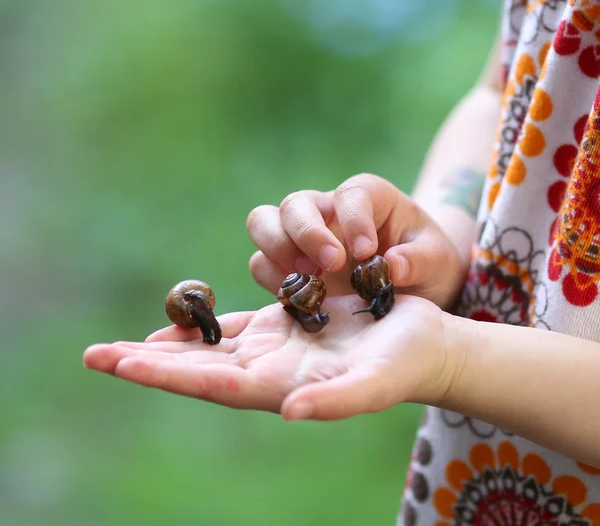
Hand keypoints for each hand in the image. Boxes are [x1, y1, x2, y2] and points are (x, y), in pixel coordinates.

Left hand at [83, 295, 456, 419]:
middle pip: (195, 368)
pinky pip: (233, 326)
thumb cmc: (404, 366)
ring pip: (206, 347)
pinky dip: (202, 326)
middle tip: (94, 357)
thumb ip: (335, 401)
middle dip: (146, 363)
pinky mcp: (285, 325)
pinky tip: (180, 321)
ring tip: (119, 347)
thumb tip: (290, 412)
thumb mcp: (375, 383)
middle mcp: (268, 370)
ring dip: (164, 346)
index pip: (210, 382)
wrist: (420, 346)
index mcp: (280, 386)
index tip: (120, 364)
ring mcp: (274, 348)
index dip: (166, 373)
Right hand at [246, 173, 465, 307]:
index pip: (350, 195)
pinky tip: (301, 298)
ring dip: (277, 250)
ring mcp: (301, 237)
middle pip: (294, 204)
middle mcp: (326, 211)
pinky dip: (273, 279)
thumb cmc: (424, 262)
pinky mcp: (287, 266)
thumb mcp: (437, 260)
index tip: (368, 252)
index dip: (354, 219)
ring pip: (263, 223)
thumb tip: (392, 267)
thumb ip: (420, 260)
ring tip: (309, 280)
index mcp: (366, 198)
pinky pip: (261, 264)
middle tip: (332, 265)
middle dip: (306, 232)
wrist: (411, 285)